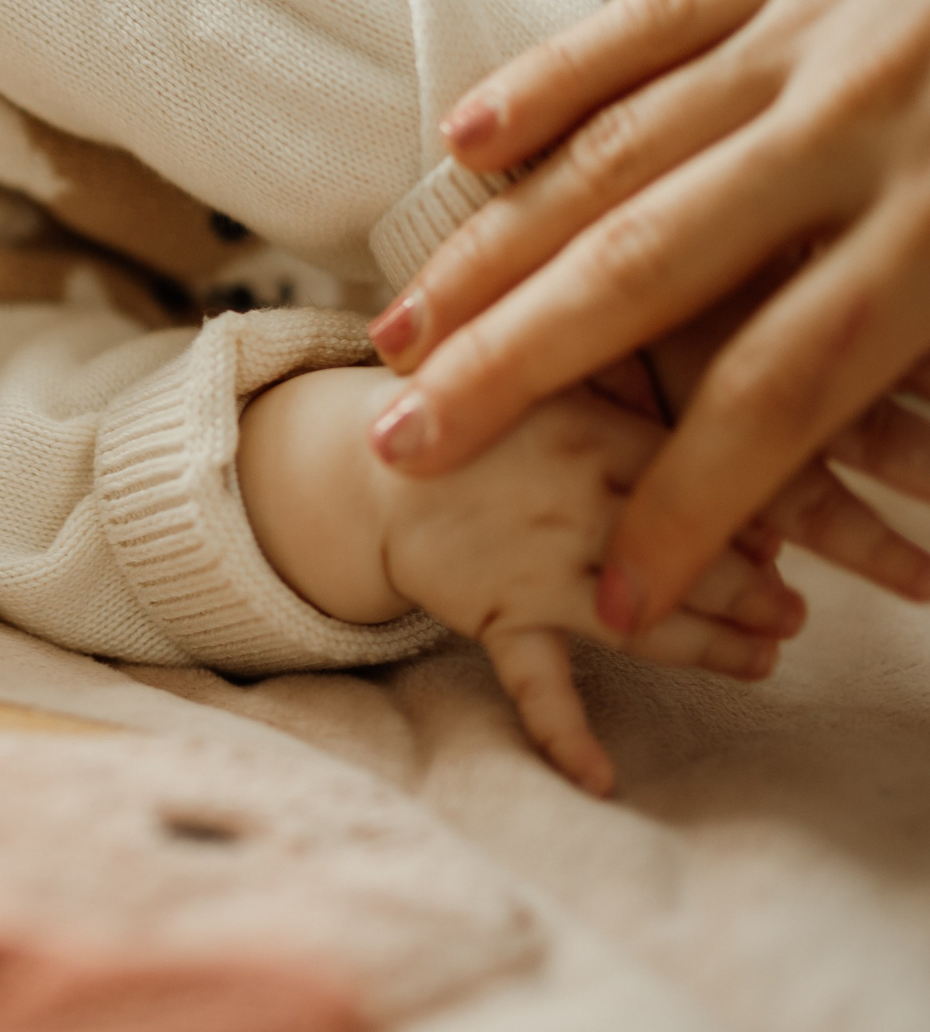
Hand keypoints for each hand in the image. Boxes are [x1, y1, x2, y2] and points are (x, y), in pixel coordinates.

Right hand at [240, 368, 803, 794]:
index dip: (749, 512)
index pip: (690, 475)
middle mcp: (562, 501)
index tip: (782, 543)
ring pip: (640, 619)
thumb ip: (643, 416)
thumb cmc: (493, 425)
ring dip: (711, 648)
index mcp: (586, 431)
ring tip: (761, 662)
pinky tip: (600, 780)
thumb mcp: (560, 386)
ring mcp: (527, 565)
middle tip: (794, 612)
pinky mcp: (494, 614)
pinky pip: (532, 681)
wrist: (371, 465)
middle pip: (682, 552)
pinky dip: (563, 733)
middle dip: (751, 590)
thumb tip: (734, 489)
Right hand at [364, 0, 929, 631]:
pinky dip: (548, 82)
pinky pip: (646, 21)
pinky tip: (465, 144)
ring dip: (494, 248)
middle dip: (513, 371)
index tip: (623, 594)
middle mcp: (856, 127)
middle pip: (649, 269)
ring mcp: (812, 32)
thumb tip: (908, 457)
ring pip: (619, 153)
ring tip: (406, 331)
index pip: (786, 389)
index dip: (696, 502)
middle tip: (409, 449)